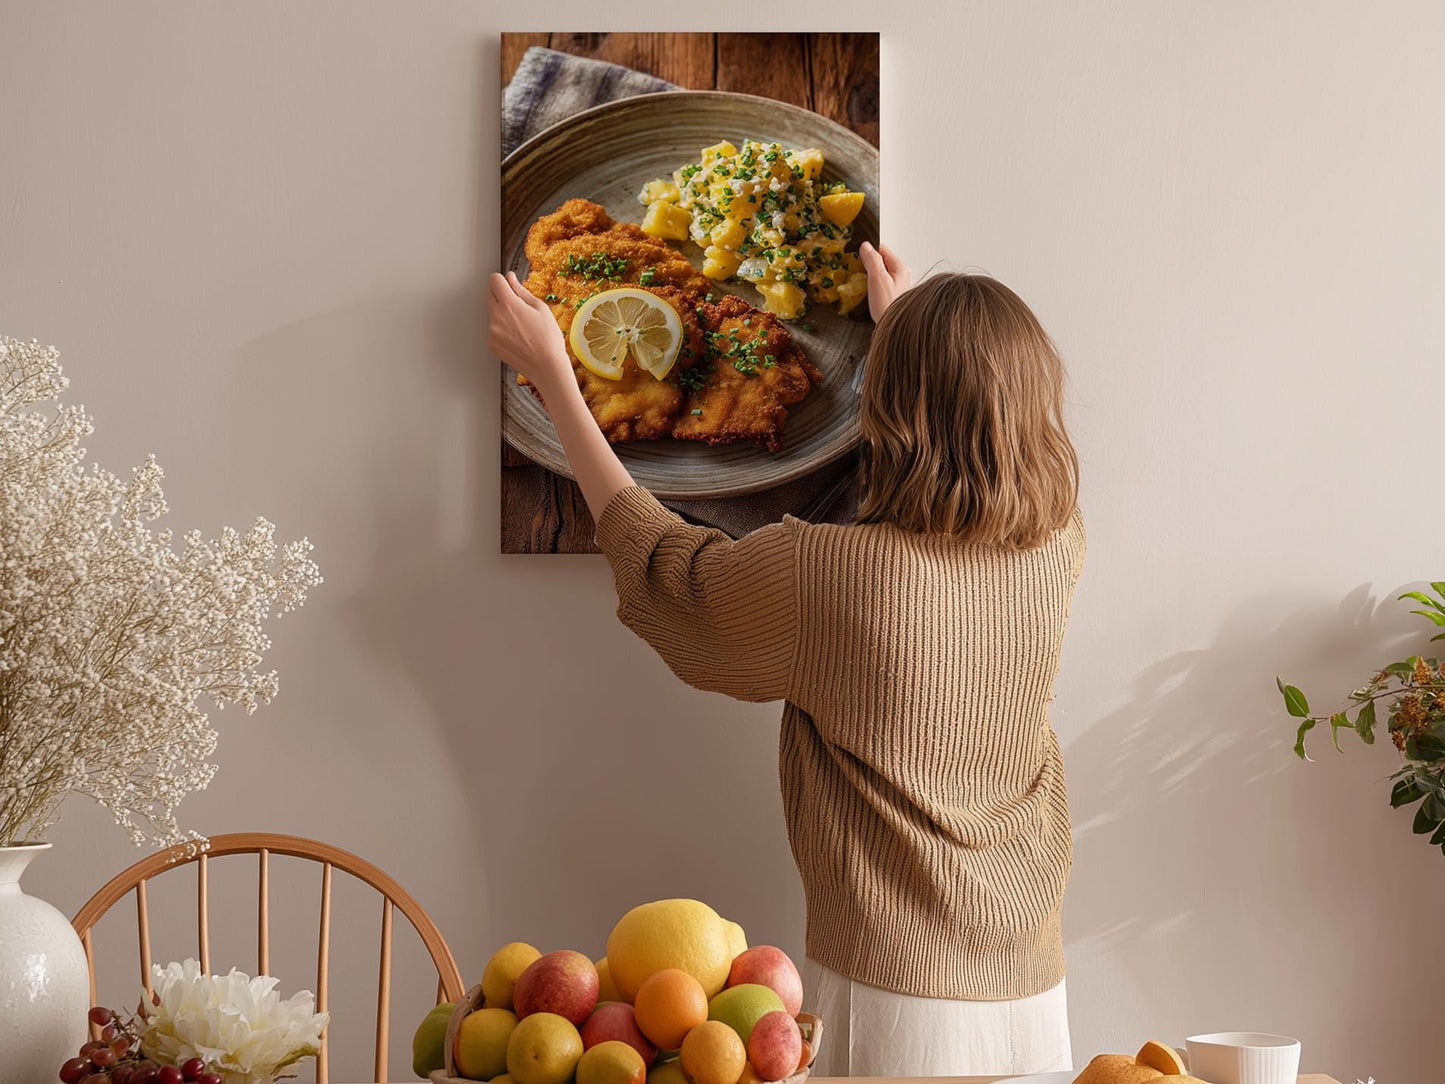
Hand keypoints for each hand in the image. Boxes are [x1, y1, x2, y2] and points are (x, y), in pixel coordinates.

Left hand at [487, 271, 571, 389]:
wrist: (546, 367)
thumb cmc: (548, 339)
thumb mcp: (540, 308)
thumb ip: (521, 290)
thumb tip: (510, 278)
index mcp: (509, 304)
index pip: (494, 280)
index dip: (502, 280)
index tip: (509, 284)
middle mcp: (496, 317)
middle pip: (489, 294)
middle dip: (501, 294)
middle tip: (518, 305)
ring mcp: (491, 332)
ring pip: (492, 313)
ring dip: (502, 313)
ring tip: (521, 325)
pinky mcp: (491, 344)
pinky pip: (493, 329)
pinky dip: (502, 329)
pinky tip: (518, 337)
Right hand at [858, 242, 911, 320]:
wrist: (895, 330)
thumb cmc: (888, 306)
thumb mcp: (878, 279)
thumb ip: (872, 260)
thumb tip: (865, 246)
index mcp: (900, 268)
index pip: (882, 249)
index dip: (868, 250)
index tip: (856, 254)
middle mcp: (900, 276)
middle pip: (880, 261)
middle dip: (867, 263)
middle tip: (855, 268)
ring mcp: (896, 287)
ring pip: (879, 273)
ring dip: (868, 275)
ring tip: (859, 281)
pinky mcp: (891, 296)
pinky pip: (879, 285)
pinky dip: (870, 286)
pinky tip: (865, 292)